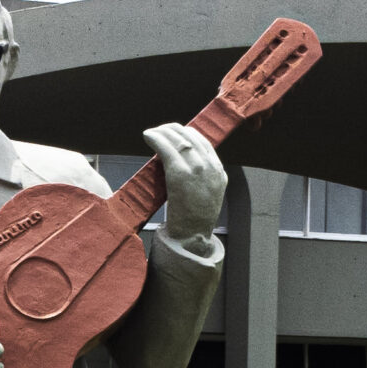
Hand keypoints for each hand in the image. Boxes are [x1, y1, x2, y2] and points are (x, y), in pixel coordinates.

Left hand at [145, 122, 224, 247]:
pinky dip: (155, 138)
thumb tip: (184, 166)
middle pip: (192, 138)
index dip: (188, 135)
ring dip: (163, 132)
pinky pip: (166, 148)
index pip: (205, 143)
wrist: (192, 237)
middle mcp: (210, 168)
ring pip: (179, 140)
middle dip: (175, 130)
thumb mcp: (207, 197)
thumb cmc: (194, 222)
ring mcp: (197, 169)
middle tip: (162, 130)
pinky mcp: (180, 174)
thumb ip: (202, 180)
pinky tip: (147, 136)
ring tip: (152, 133)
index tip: (177, 133)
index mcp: (219, 173)